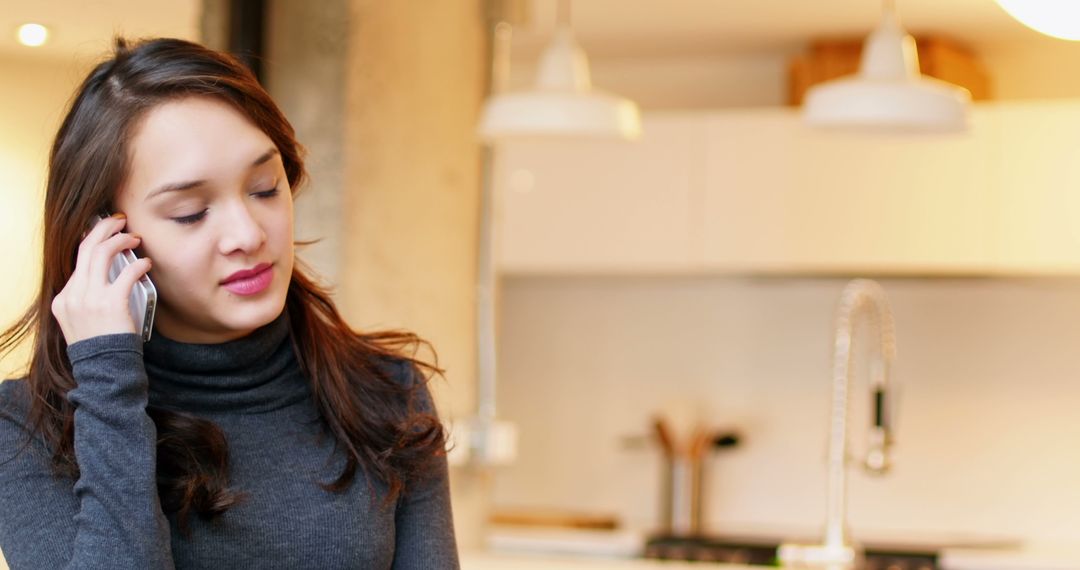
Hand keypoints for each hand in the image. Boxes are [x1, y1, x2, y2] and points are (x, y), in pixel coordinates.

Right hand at [51, 213, 152, 344]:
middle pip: (86, 248)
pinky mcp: (110, 303)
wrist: (104, 371)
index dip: (94, 240)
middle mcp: (73, 295)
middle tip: (120, 221)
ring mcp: (90, 298)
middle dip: (104, 228)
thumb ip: (88, 300)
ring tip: (135, 238)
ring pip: (102, 253)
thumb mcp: (82, 323)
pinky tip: (146, 263)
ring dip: (121, 240)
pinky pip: (127, 272)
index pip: (77, 259)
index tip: (107, 232)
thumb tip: (108, 276)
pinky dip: (139, 264)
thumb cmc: (102, 348)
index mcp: (64, 299)